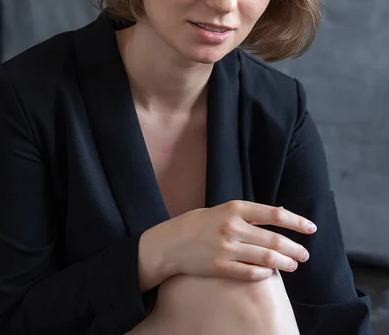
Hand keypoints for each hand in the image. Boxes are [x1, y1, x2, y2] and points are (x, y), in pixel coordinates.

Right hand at [159, 200, 315, 281]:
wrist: (171, 242)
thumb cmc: (199, 224)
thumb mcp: (223, 210)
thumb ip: (249, 214)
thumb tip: (279, 215)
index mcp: (234, 208)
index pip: (273, 214)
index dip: (295, 221)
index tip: (311, 228)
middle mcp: (232, 227)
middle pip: (273, 239)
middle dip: (294, 248)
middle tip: (304, 254)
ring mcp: (227, 248)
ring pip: (266, 258)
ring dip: (284, 263)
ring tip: (293, 265)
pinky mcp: (220, 267)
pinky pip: (250, 274)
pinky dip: (264, 274)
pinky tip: (271, 274)